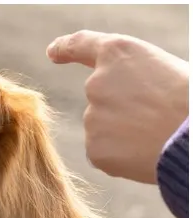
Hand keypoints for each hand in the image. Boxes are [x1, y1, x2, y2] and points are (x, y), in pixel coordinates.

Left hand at [47, 30, 188, 183]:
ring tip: (157, 135)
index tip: (53, 52)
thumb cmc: (191, 101)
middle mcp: (96, 83)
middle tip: (157, 116)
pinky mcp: (94, 149)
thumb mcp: (165, 69)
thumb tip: (123, 98)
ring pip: (103, 127)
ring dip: (125, 132)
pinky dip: (122, 155)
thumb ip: (132, 77)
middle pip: (101, 97)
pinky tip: (146, 153)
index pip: (82, 45)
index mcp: (118, 53)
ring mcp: (92, 117)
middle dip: (123, 107)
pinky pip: (105, 152)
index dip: (66, 48)